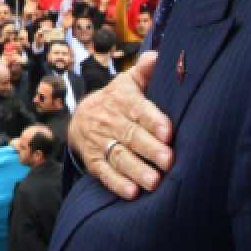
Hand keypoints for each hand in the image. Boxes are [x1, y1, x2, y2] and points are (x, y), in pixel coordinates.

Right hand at [70, 52, 173, 199]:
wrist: (82, 116)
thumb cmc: (118, 100)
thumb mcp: (128, 82)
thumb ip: (145, 71)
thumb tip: (159, 57)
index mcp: (121, 100)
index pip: (138, 109)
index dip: (153, 120)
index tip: (168, 132)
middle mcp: (109, 120)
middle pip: (130, 136)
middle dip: (149, 149)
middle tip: (168, 161)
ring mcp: (100, 142)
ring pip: (119, 156)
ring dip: (136, 170)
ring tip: (154, 182)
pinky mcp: (93, 161)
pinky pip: (104, 173)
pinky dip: (117, 183)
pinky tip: (132, 192)